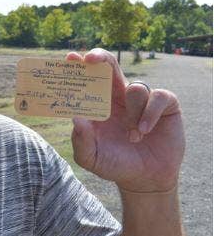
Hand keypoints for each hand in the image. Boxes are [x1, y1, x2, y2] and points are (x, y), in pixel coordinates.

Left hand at [67, 49, 184, 193]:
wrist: (145, 179)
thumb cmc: (114, 164)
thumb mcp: (91, 157)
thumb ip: (81, 141)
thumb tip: (75, 118)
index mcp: (98, 104)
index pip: (87, 79)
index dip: (79, 67)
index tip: (70, 59)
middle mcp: (118, 97)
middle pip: (109, 66)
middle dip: (100, 57)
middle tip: (91, 59)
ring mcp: (142, 99)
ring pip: (135, 88)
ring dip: (133, 112)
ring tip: (132, 137)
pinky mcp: (166, 104)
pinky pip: (158, 97)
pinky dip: (150, 114)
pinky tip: (144, 131)